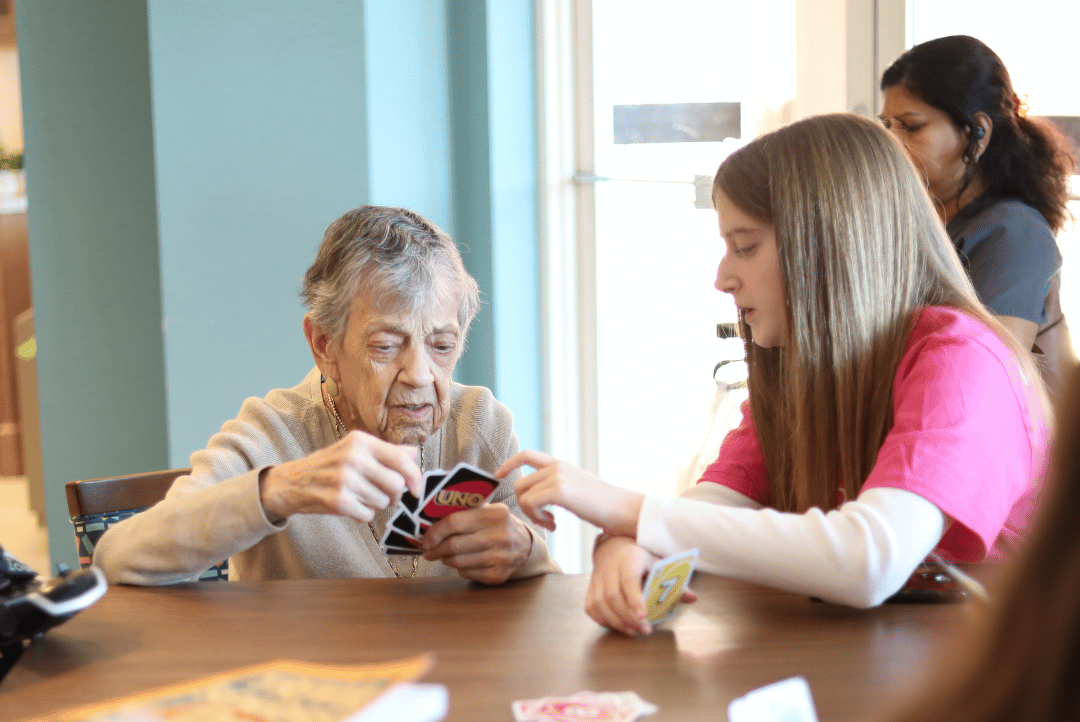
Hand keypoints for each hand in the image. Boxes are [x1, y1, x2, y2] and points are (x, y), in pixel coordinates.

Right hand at [259, 430, 421, 522]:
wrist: (293, 481)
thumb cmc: (330, 465)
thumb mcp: (356, 449)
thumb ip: (386, 451)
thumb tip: (413, 453)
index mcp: (361, 441)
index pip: (401, 459)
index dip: (415, 477)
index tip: (416, 489)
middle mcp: (353, 457)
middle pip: (396, 484)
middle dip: (394, 494)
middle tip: (384, 494)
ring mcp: (344, 479)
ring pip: (384, 502)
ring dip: (377, 504)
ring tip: (362, 496)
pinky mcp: (338, 501)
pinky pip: (368, 515)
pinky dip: (364, 514)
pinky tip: (352, 505)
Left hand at [420, 504, 532, 583]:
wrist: (526, 546)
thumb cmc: (500, 525)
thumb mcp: (489, 510)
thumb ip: (466, 511)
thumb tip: (432, 519)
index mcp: (494, 514)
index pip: (454, 522)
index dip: (435, 532)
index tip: (426, 538)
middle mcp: (499, 536)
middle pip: (453, 545)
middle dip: (435, 549)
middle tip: (428, 550)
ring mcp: (499, 557)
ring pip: (458, 562)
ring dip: (445, 559)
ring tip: (442, 555)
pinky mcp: (497, 575)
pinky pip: (467, 573)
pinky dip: (459, 568)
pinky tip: (461, 562)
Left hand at [496, 450, 644, 536]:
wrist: (625, 510)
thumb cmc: (604, 507)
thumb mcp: (578, 490)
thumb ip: (558, 487)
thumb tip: (537, 497)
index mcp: (561, 465)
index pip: (527, 455)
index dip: (509, 464)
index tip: (499, 476)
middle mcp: (557, 467)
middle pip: (520, 482)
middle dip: (525, 505)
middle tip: (543, 520)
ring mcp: (558, 477)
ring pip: (523, 494)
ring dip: (532, 514)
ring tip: (551, 523)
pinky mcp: (560, 490)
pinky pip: (531, 504)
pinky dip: (538, 518)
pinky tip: (555, 525)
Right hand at [585, 535, 696, 635]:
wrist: (614, 544)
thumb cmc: (641, 556)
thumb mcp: (658, 562)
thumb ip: (674, 582)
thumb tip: (692, 598)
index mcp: (629, 558)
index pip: (629, 579)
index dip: (635, 599)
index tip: (644, 616)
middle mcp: (610, 567)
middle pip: (613, 596)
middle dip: (628, 617)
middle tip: (645, 629)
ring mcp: (597, 577)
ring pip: (599, 604)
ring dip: (616, 621)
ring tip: (633, 630)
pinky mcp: (591, 587)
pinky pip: (591, 607)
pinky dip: (602, 619)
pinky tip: (617, 625)